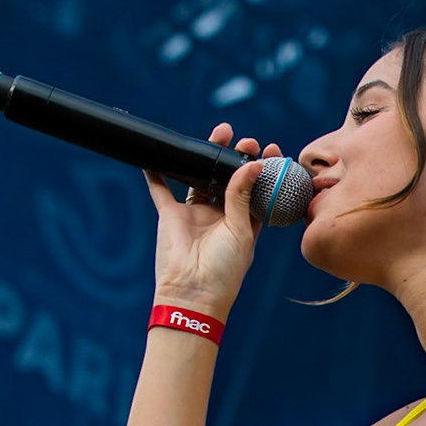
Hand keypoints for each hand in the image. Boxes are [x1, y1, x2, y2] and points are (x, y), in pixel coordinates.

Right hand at [141, 124, 283, 313]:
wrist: (193, 292)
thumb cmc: (225, 270)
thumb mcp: (240, 231)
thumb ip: (242, 196)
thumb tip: (253, 164)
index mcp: (244, 223)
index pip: (256, 190)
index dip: (264, 170)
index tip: (271, 151)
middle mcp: (220, 216)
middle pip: (229, 179)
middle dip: (237, 157)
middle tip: (246, 141)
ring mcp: (195, 214)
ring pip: (201, 178)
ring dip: (207, 156)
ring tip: (220, 133)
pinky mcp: (171, 215)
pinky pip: (161, 190)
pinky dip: (156, 174)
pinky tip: (155, 156)